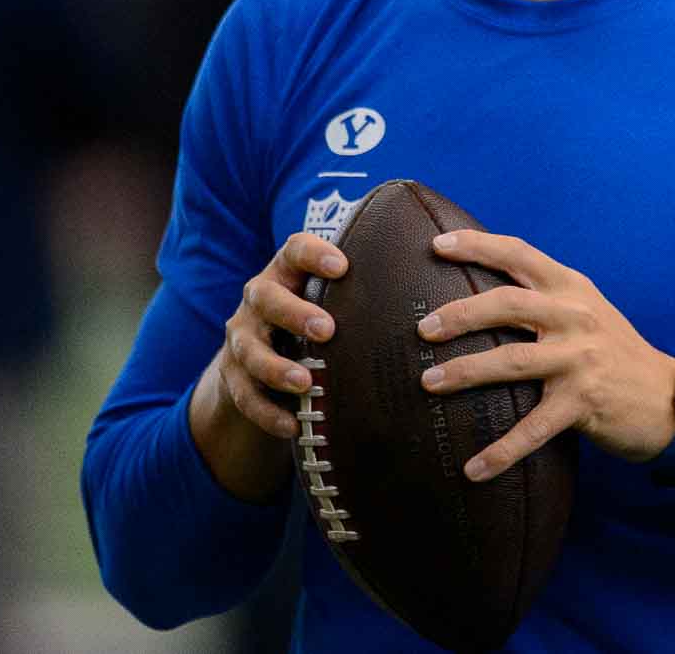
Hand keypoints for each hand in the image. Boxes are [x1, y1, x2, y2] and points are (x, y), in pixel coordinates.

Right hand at [188, 232, 348, 500]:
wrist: (256, 358)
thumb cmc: (313, 319)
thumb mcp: (331, 298)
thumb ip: (365, 288)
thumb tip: (441, 276)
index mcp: (286, 272)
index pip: (294, 249)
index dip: (314, 255)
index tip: (342, 266)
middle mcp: (258, 298)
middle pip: (266, 297)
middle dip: (295, 313)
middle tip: (328, 330)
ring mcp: (242, 337)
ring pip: (250, 349)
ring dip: (276, 368)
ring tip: (305, 382)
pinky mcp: (233, 377)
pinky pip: (244, 396)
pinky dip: (267, 412)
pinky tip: (291, 426)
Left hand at [417, 228, 674, 481]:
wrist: (670, 399)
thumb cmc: (616, 354)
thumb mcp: (588, 311)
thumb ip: (546, 299)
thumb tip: (483, 296)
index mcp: (571, 288)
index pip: (519, 254)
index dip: (476, 245)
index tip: (437, 244)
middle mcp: (575, 317)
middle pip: (507, 303)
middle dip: (460, 315)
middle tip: (423, 329)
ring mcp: (580, 359)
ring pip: (511, 360)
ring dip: (465, 371)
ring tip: (429, 383)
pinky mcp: (583, 402)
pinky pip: (533, 429)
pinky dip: (501, 451)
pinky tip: (474, 469)